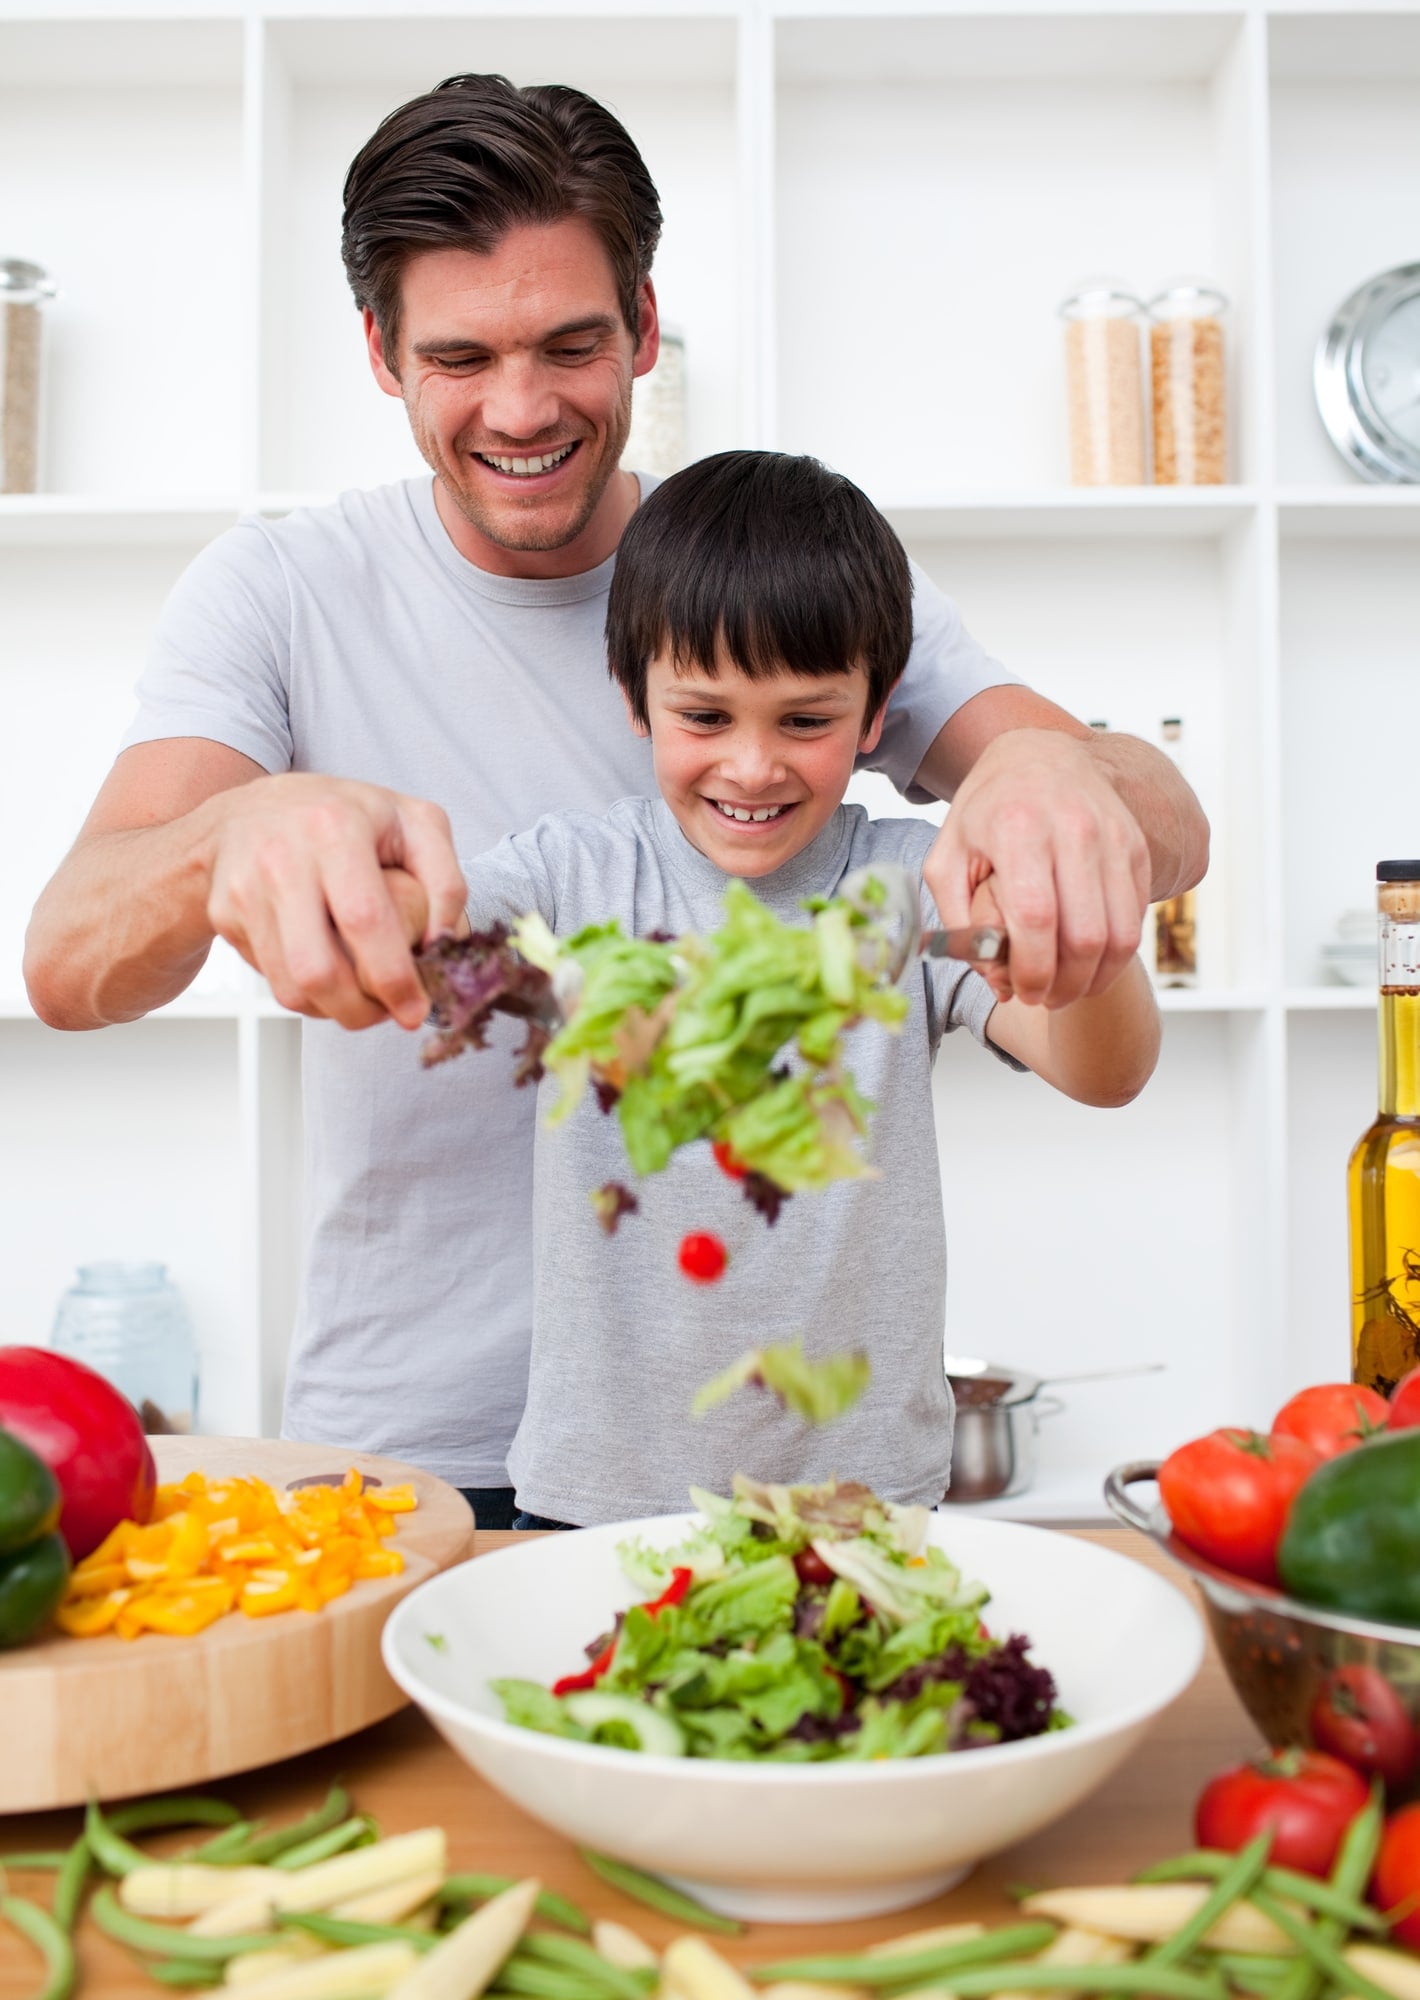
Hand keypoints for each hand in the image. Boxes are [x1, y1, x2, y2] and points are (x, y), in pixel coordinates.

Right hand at [204, 775, 467, 1029]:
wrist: (250, 809)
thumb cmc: (342, 816)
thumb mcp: (412, 821)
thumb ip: (446, 879)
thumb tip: (443, 943)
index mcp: (335, 828)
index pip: (365, 920)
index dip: (394, 978)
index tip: (415, 1010)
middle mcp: (282, 857)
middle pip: (317, 968)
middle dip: (358, 1012)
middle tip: (385, 1015)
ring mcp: (245, 887)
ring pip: (290, 986)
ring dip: (332, 1010)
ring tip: (359, 998)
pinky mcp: (224, 913)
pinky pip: (269, 977)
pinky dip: (304, 992)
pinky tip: (325, 971)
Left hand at [923, 729, 1150, 1008]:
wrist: (1040, 755)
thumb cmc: (987, 811)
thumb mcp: (947, 856)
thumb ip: (957, 919)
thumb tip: (994, 980)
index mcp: (1017, 829)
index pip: (1036, 918)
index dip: (1033, 969)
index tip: (1022, 993)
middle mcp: (1072, 829)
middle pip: (1085, 934)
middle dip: (1067, 984)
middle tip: (1046, 999)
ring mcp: (1112, 836)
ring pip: (1121, 933)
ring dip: (1098, 977)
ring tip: (1071, 990)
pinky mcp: (1136, 845)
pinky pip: (1136, 915)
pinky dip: (1118, 952)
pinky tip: (1092, 963)